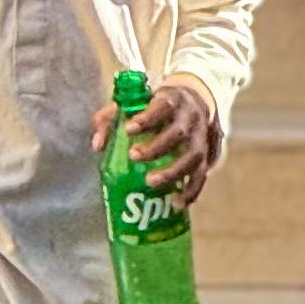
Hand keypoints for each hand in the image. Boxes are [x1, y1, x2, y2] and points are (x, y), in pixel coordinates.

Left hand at [93, 76, 219, 200]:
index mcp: (171, 100)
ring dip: (173, 171)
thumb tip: (97, 146)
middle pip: (178, 133)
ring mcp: (201, 138)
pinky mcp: (206, 156)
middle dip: (157, 147)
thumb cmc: (154, 105)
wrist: (193, 102)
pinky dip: (191, 191)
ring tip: (150, 182)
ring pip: (194, 156)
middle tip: (133, 156)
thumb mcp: (132, 103)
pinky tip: (176, 203)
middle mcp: (190, 118)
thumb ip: (110, 119)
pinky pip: (201, 175)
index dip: (147, 119)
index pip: (162, 107)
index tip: (129, 129)